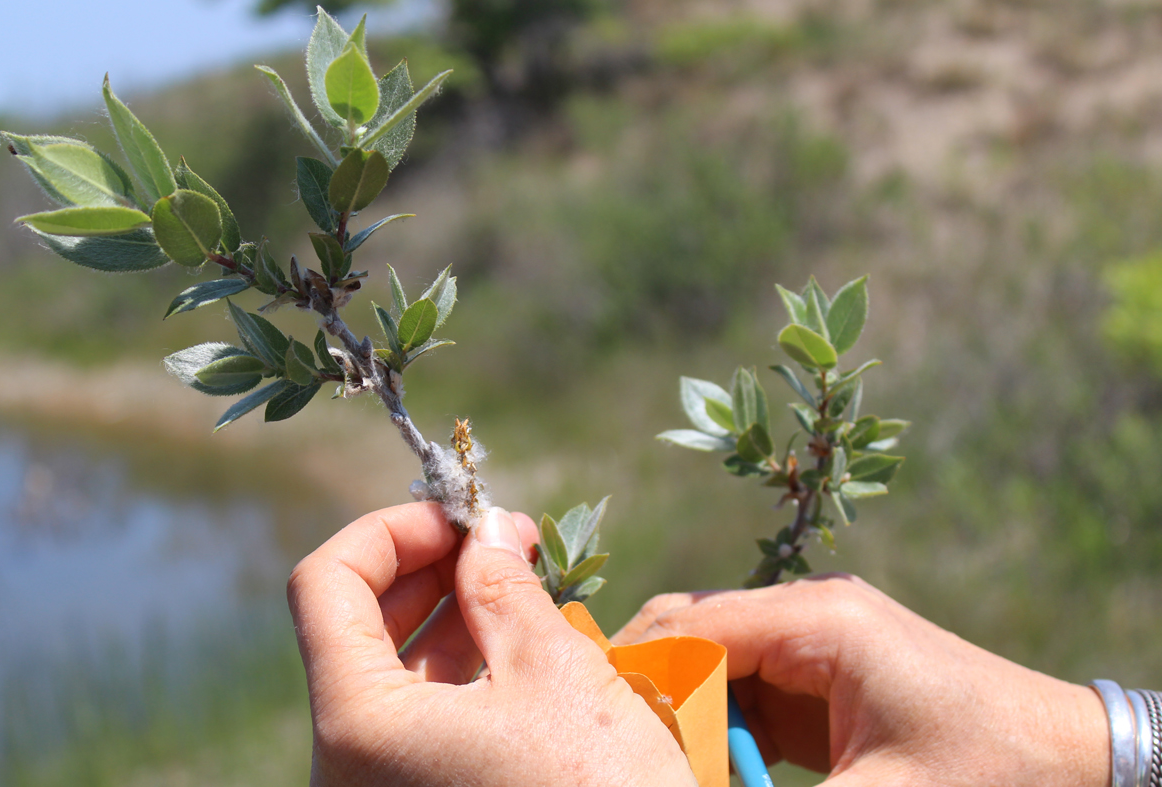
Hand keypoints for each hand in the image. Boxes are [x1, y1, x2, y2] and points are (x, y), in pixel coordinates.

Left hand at [288, 502, 694, 786]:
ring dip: (453, 616)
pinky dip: (465, 672)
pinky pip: (423, 722)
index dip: (390, 531)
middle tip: (505, 541)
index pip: (324, 585)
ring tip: (525, 582)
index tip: (461, 516)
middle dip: (430, 569)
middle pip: (355, 628)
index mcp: (356, 725)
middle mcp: (348, 767)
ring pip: (395, 676)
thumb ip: (503, 586)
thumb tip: (485, 529)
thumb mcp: (553, 673)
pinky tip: (524, 643)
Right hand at [613, 574, 1108, 786]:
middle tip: (615, 746)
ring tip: (657, 760)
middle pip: (690, 629)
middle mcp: (808, 611)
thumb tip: (690, 783)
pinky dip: (715, 726)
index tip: (596, 728)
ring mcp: (814, 638)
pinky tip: (707, 765)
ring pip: (710, 659)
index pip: (690, 628)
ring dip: (681, 710)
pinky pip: (742, 687)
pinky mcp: (821, 673)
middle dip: (649, 687)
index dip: (636, 676)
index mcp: (819, 618)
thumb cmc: (985, 773)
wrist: (1074, 763)